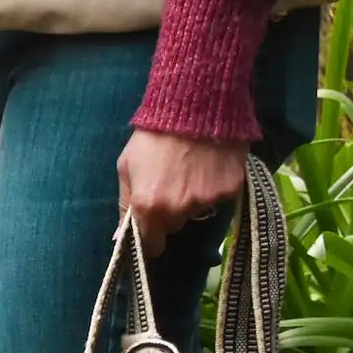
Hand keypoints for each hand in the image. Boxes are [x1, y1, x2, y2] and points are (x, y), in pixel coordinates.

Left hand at [117, 130, 246, 257]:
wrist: (195, 107)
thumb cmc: (153, 136)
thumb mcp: (127, 168)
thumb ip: (125, 205)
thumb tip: (121, 238)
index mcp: (148, 207)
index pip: (151, 245)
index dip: (151, 239)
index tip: (152, 231)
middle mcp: (178, 210)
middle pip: (174, 226)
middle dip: (170, 213)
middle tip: (170, 184)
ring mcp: (206, 201)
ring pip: (196, 213)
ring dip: (192, 200)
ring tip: (190, 171)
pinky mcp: (231, 190)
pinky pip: (218, 199)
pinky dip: (214, 189)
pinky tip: (209, 167)